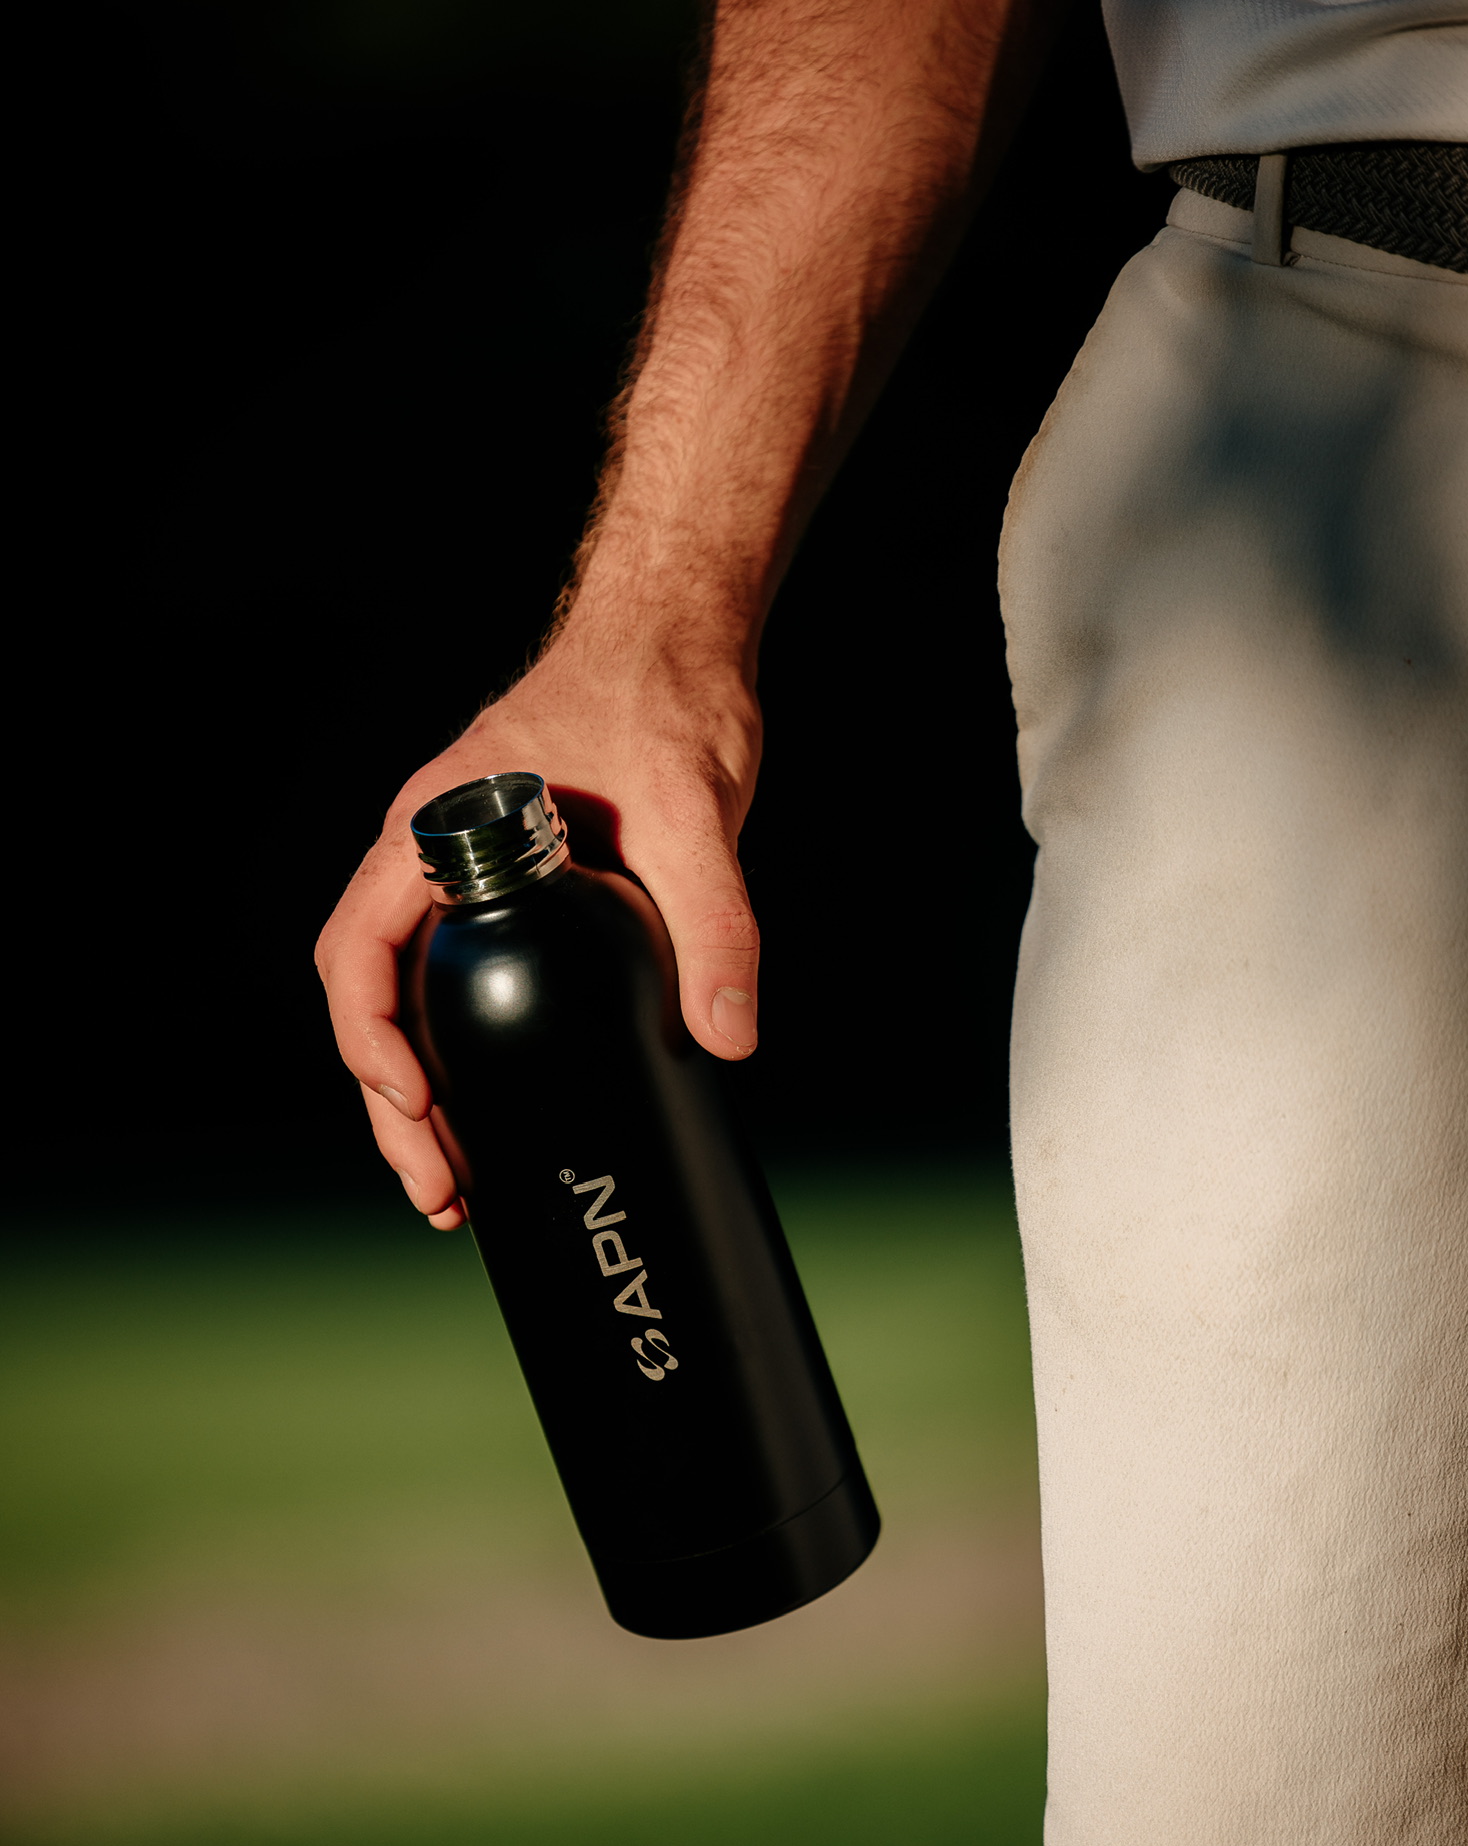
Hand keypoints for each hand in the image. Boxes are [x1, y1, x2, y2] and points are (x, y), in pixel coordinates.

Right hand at [315, 633, 763, 1227]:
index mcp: (438, 828)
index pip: (358, 947)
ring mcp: (472, 885)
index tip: (416, 1105)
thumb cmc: (663, 696)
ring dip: (425, 1101)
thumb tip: (727, 1035)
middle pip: (377, 1001)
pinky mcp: (521, 907)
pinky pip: (468, 992)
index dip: (370, 1038)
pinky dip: (471, 1066)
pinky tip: (498, 1124)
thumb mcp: (694, 810)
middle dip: (397, 1108)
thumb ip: (715, 918)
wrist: (683, 648)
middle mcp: (435, 859)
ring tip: (458, 1190)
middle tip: (441, 1194)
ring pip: (415, 1007)